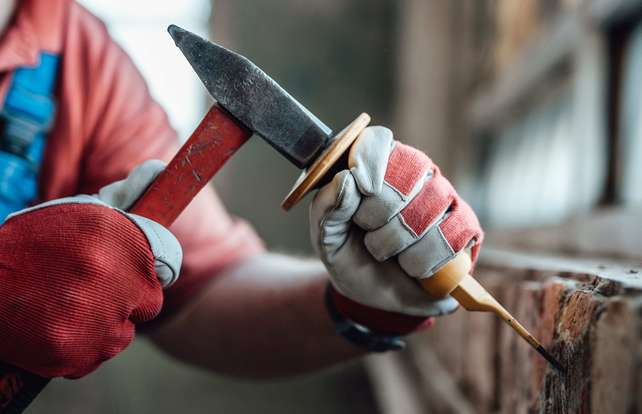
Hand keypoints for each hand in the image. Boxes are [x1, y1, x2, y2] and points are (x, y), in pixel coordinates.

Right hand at [0, 160, 181, 377]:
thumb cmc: (28, 246)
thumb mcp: (77, 212)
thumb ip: (122, 200)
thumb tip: (156, 172)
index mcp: (117, 234)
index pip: (167, 261)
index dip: (149, 269)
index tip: (135, 271)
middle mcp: (114, 276)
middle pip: (149, 301)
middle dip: (127, 297)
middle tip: (90, 289)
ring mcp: (97, 319)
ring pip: (123, 332)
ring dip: (104, 324)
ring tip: (67, 306)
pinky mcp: (77, 353)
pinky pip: (97, 354)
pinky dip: (82, 347)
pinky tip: (56, 326)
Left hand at [311, 127, 481, 333]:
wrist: (372, 295)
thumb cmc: (348, 255)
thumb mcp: (326, 236)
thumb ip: (327, 207)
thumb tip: (345, 179)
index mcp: (376, 165)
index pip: (378, 142)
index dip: (371, 161)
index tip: (362, 187)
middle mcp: (415, 173)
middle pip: (408, 172)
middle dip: (379, 213)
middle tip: (368, 232)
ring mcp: (444, 196)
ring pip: (429, 206)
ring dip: (398, 242)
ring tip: (387, 253)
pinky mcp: (466, 225)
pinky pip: (455, 232)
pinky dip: (426, 258)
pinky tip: (412, 267)